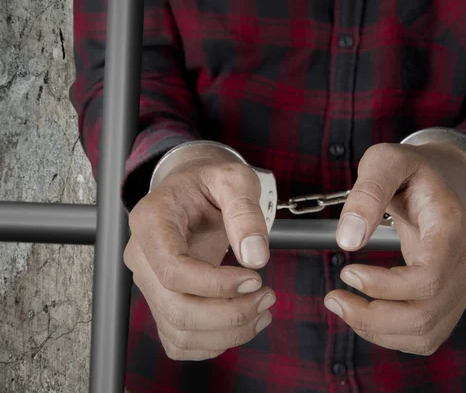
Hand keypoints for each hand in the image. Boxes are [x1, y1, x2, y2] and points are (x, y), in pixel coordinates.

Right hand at [124, 146, 275, 360]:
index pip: (173, 269)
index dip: (216, 284)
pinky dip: (214, 342)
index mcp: (151, 221)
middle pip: (175, 308)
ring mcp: (150, 282)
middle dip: (229, 314)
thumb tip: (255, 257)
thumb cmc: (209, 182)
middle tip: (267, 297)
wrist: (193, 189)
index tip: (254, 278)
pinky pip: (180, 340)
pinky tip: (244, 322)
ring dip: (227, 332)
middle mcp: (142, 256)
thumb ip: (245, 211)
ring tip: (263, 310)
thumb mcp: (233, 179)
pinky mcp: (162, 301)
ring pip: (179, 331)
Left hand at [325, 141, 465, 355]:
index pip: (428, 278)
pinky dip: (389, 334)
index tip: (347, 273)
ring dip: (376, 330)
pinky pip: (425, 335)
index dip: (385, 287)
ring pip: (425, 333)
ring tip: (343, 306)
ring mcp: (463, 285)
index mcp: (453, 229)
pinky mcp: (452, 299)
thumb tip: (348, 239)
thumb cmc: (413, 172)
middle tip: (333, 299)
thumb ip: (367, 193)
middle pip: (425, 315)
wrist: (440, 182)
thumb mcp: (386, 162)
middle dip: (371, 317)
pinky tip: (365, 312)